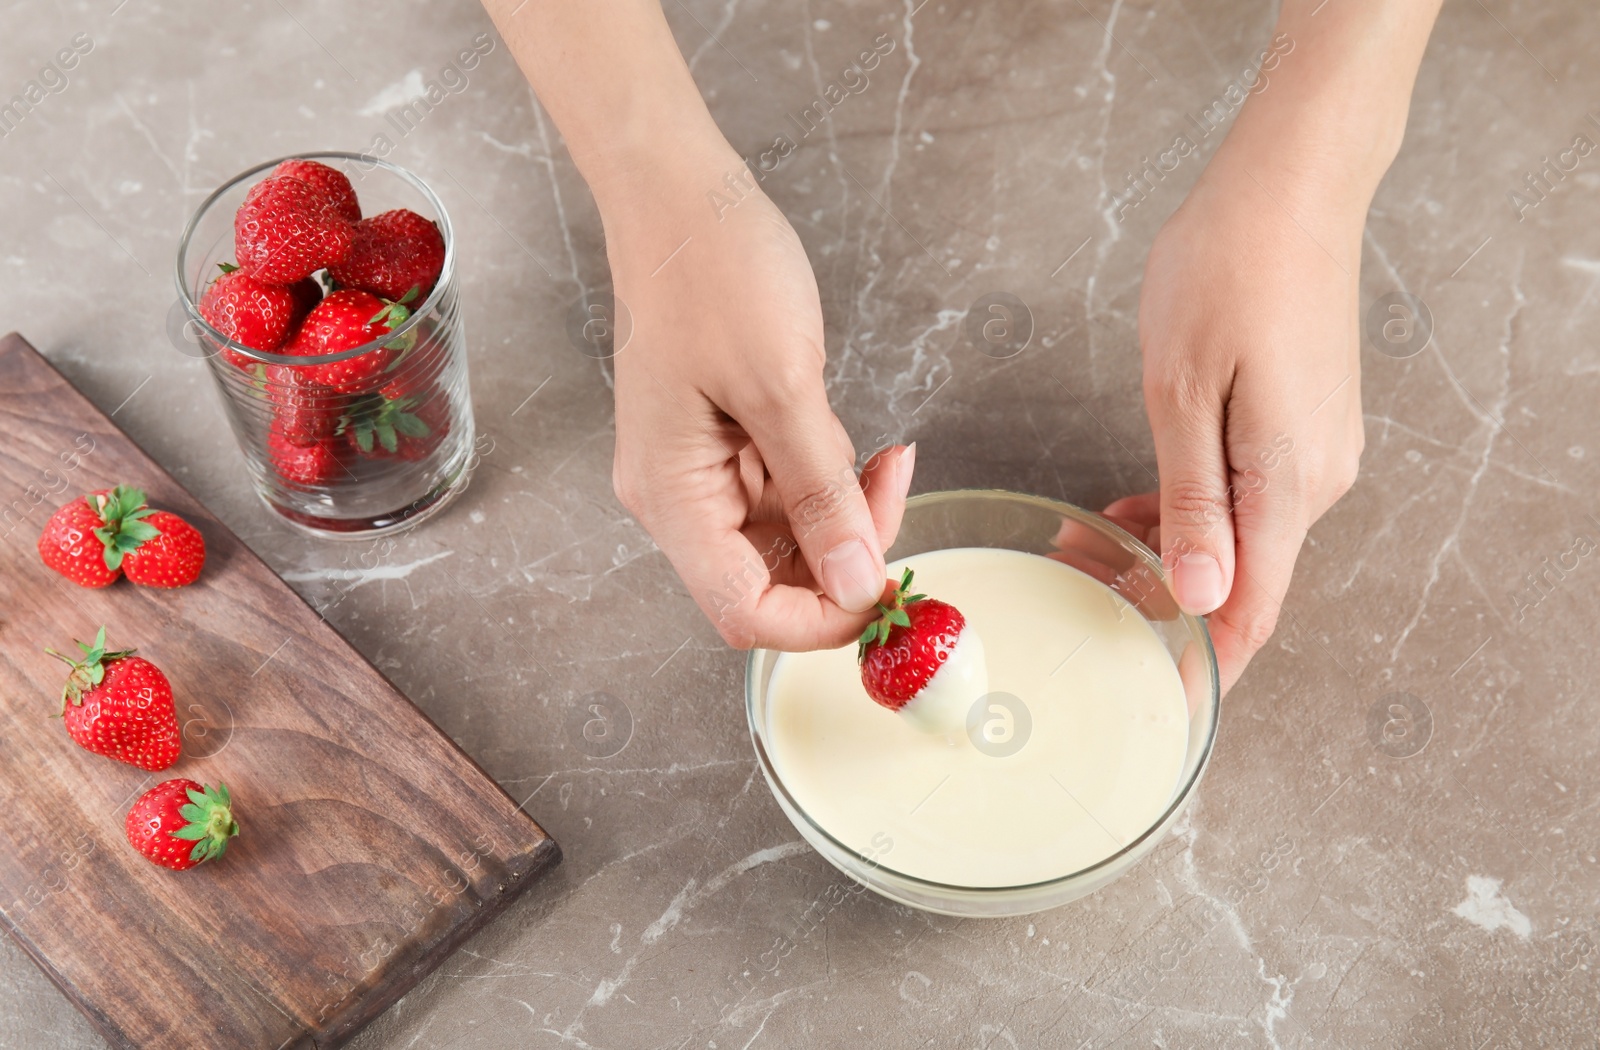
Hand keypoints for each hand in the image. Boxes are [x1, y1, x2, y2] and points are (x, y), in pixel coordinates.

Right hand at [604, 155, 912, 649]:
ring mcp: (698, 472)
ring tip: (874, 449)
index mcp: (671, 497)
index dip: (821, 617)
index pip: (744, 611)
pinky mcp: (723, 444)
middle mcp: (676, 498)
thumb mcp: (782, 386)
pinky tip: (843, 433)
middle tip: (893, 488)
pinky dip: (826, 477)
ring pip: (786, 538)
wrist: (678, 192)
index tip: (888, 585)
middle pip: (770, 579)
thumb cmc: (714, 272)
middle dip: (844, 552)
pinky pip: (784, 492)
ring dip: (842, 510)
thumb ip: (821, 495)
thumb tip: (857, 583)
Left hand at [1108, 147, 1366, 695]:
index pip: (1253, 610)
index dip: (1205, 667)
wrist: (1290, 187)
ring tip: (1085, 542)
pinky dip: (1190, 510)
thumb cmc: (1226, 272)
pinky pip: (1247, 494)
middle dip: (1160, 601)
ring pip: (1240, 537)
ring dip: (1168, 552)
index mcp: (1288, 480)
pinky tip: (1134, 505)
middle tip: (1076, 585)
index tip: (1157, 702)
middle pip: (1242, 578)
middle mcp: (1316, 478)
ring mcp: (1315, 449)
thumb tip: (1197, 592)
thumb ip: (1191, 500)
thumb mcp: (1183, 391)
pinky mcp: (1303, 421)